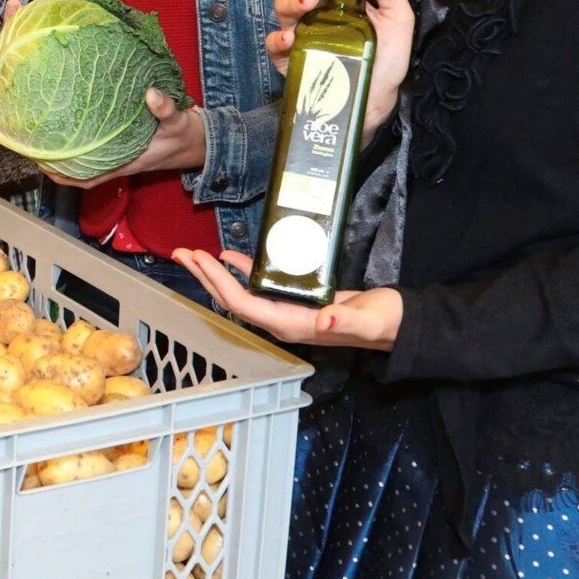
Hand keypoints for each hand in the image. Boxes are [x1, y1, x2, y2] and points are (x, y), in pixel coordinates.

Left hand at [45, 89, 203, 186]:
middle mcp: (119, 159)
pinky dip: (85, 138)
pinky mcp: (127, 141)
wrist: (202, 141)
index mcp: (127, 162)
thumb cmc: (187, 137)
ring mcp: (122, 152)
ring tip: (44, 134)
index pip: (89, 179)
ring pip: (88, 157)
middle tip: (32, 146)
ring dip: (68, 150)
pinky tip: (75, 122)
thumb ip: (166, 109)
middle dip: (56, 162)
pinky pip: (100, 144)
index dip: (65, 178)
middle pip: (80, 169)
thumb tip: (151, 95)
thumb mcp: (178, 122)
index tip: (42, 167)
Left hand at [171, 248, 403, 350]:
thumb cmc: (384, 322)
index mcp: (292, 326)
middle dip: (205, 276)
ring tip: (194, 254)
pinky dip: (241, 271)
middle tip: (181, 252)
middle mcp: (282, 322)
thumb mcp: (369, 321)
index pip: (243, 305)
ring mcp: (286, 312)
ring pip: (241, 292)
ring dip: (216, 274)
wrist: (398, 325)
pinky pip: (259, 287)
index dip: (219, 282)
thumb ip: (345, 322)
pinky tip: (229, 258)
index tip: (200, 259)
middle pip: (233, 299)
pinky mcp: (295, 302)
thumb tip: (322, 320)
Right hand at [265, 0, 413, 140]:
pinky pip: (274, 44)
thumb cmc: (386, 59)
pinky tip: (290, 37)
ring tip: (308, 2)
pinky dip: (278, 39)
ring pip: (283, 6)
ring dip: (292, 0)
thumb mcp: (398, 20)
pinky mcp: (289, 59)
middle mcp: (316, 11)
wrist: (377, 98)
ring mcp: (300, 34)